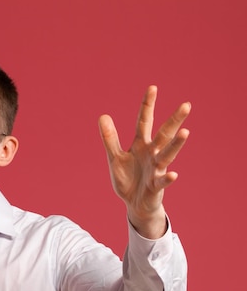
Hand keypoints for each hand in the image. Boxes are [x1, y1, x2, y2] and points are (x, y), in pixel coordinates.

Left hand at [99, 86, 190, 238]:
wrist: (134, 203)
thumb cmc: (128, 178)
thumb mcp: (115, 157)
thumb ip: (110, 138)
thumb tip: (103, 115)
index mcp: (141, 145)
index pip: (144, 121)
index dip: (147, 105)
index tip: (153, 87)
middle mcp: (151, 153)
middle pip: (163, 134)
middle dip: (174, 120)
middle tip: (186, 104)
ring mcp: (156, 169)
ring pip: (167, 154)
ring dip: (176, 144)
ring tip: (185, 132)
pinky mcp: (156, 185)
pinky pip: (163, 181)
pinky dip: (168, 178)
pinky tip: (173, 174)